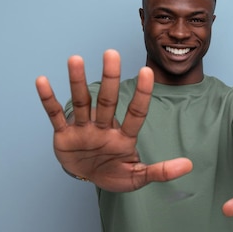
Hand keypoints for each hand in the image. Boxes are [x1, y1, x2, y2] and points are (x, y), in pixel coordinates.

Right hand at [36, 49, 191, 190]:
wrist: (87, 178)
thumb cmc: (114, 173)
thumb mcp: (138, 176)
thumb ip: (161, 171)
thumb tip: (189, 165)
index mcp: (123, 136)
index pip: (136, 112)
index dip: (142, 94)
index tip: (147, 71)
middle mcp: (104, 127)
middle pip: (108, 100)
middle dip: (110, 78)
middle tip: (112, 53)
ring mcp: (83, 129)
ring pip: (82, 102)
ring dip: (78, 82)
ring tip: (76, 59)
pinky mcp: (64, 134)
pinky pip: (55, 115)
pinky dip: (49, 99)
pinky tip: (43, 81)